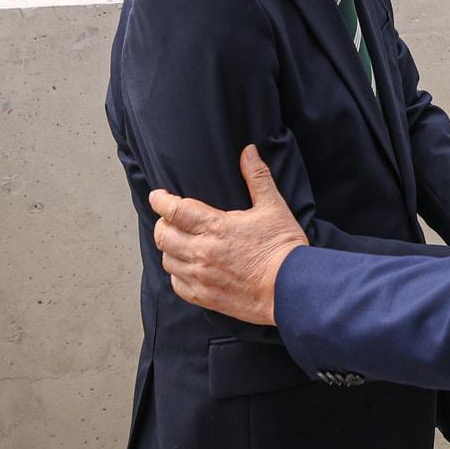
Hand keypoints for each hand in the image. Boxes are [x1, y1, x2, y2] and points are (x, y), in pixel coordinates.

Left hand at [149, 144, 307, 325]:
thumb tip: (248, 151)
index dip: (161, 200)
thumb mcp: (273, 207)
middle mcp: (202, 252)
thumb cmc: (283, 247)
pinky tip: (187, 267)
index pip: (174, 210)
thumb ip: (257, 177)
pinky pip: (177, 285)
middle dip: (162, 223)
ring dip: (169, 248)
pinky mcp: (204, 297)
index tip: (158, 196)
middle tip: (169, 218)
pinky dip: (177, 274)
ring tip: (179, 241)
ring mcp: (201, 277)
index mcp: (216, 227)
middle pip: (163, 235)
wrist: (291, 289)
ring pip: (167, 260)